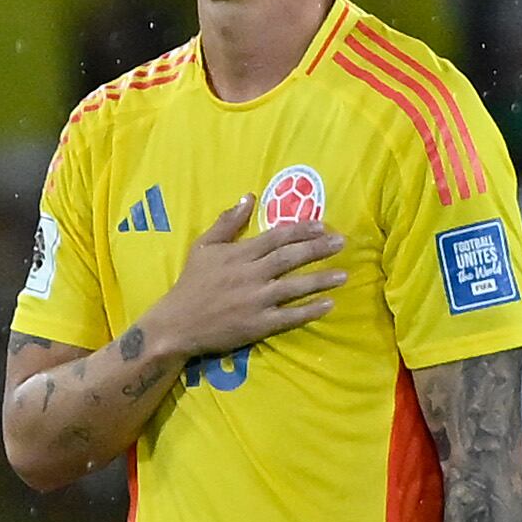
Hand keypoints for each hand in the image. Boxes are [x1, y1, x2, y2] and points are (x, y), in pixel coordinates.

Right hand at [146, 195, 344, 362]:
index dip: (302, 230)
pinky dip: (309, 310)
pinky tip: (328, 304)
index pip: (277, 237)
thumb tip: (248, 197)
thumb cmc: (191, 284)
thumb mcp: (203, 246)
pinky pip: (289, 316)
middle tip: (342, 242)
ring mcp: (256, 300)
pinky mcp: (258, 325)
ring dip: (320, 279)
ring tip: (344, 275)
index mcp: (239, 253)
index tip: (322, 226)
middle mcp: (251, 274)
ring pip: (294, 286)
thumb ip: (227, 222)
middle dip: (318, 249)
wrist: (177, 323)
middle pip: (290, 258)